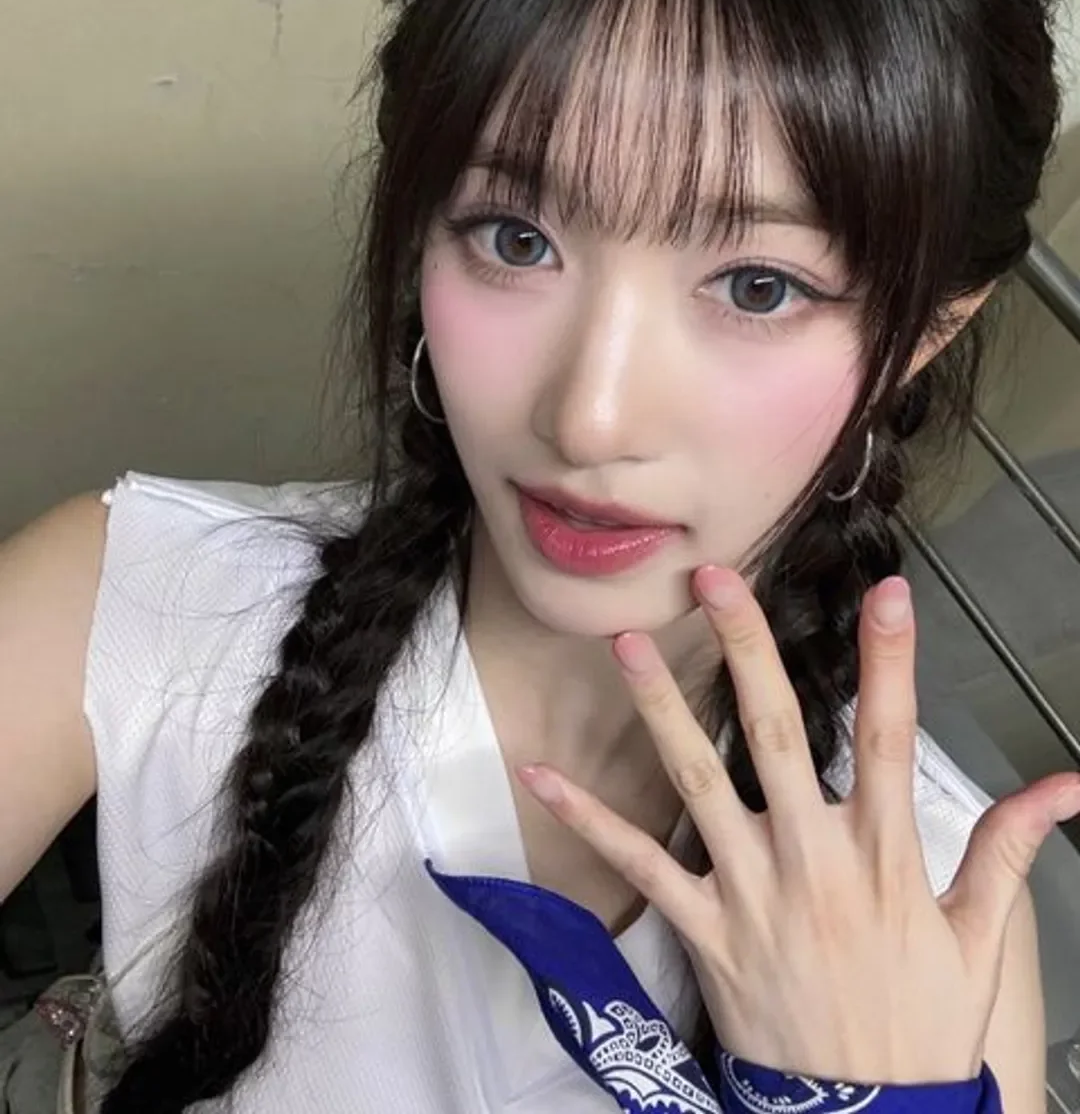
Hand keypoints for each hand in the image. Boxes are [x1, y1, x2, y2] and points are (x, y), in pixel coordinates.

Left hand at [517, 568, 1079, 1085]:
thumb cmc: (922, 1022)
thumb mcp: (980, 939)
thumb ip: (1009, 849)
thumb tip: (1069, 783)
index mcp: (883, 854)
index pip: (889, 738)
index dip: (889, 662)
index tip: (887, 593)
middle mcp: (811, 859)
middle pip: (775, 735)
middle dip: (747, 650)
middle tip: (716, 581)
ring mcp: (749, 892)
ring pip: (698, 782)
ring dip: (661, 710)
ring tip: (628, 645)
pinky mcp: (703, 929)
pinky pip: (638, 867)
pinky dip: (588, 820)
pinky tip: (542, 774)